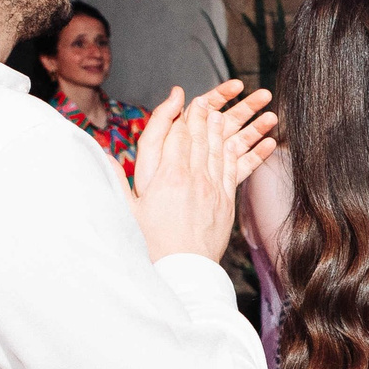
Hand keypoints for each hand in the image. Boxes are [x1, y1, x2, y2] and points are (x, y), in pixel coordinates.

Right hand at [132, 79, 276, 262]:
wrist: (181, 272)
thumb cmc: (149, 244)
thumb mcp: (126, 211)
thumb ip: (116, 179)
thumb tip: (103, 155)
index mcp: (167, 177)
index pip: (178, 136)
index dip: (184, 115)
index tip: (190, 99)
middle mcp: (194, 178)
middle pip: (202, 137)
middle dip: (208, 114)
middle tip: (213, 96)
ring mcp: (214, 189)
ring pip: (224, 148)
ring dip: (237, 125)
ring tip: (246, 106)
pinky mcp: (226, 202)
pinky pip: (241, 169)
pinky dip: (252, 151)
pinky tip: (265, 138)